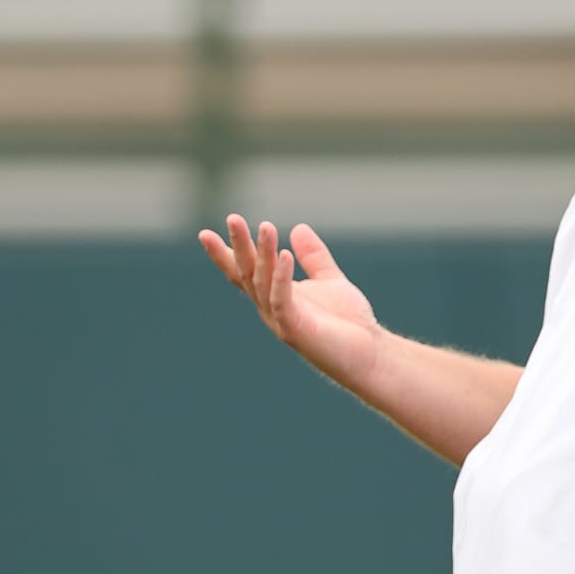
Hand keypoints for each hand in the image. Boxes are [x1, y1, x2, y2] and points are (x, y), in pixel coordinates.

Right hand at [198, 215, 382, 387]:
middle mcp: (272, 307)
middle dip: (239, 246)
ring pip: (263, 282)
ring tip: (265, 227)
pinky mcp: (295, 329)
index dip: (226, 254)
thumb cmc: (348, 322)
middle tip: (232, 218)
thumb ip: (313, 257)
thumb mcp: (329, 280)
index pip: (245, 272)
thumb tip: (298, 227)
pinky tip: (286, 254)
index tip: (205, 233)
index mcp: (276, 296)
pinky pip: (283, 300)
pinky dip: (282, 277)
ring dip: (263, 254)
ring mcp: (281, 320)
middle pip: (248, 273)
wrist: (369, 355)